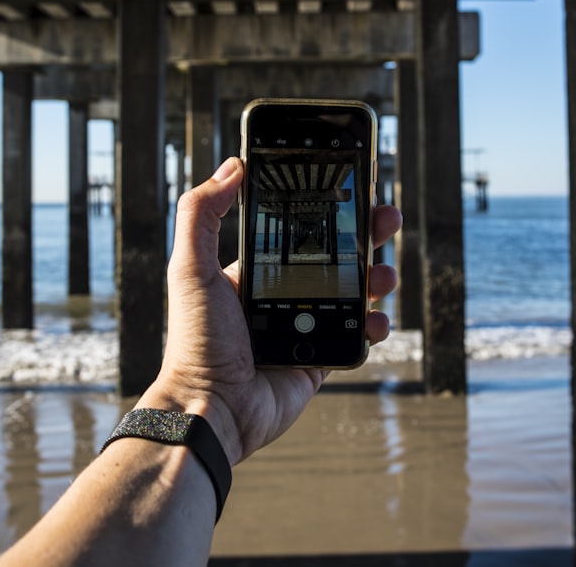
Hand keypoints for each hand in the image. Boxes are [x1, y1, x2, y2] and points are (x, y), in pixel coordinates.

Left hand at [138, 157, 402, 465]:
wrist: (212, 409)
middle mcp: (279, 297)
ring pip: (351, 295)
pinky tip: (377, 318)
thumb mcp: (190, 269)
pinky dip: (372, 326)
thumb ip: (202, 214)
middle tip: (386, 217)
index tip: (348, 188)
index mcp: (251, 274)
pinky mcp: (318, 360)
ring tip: (385, 274)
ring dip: (375, 278)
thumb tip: (232, 166)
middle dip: (363, 236)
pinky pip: (354, 337)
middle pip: (333, 258)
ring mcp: (302, 329)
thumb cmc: (196, 342)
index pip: (296, 232)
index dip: (324, 211)